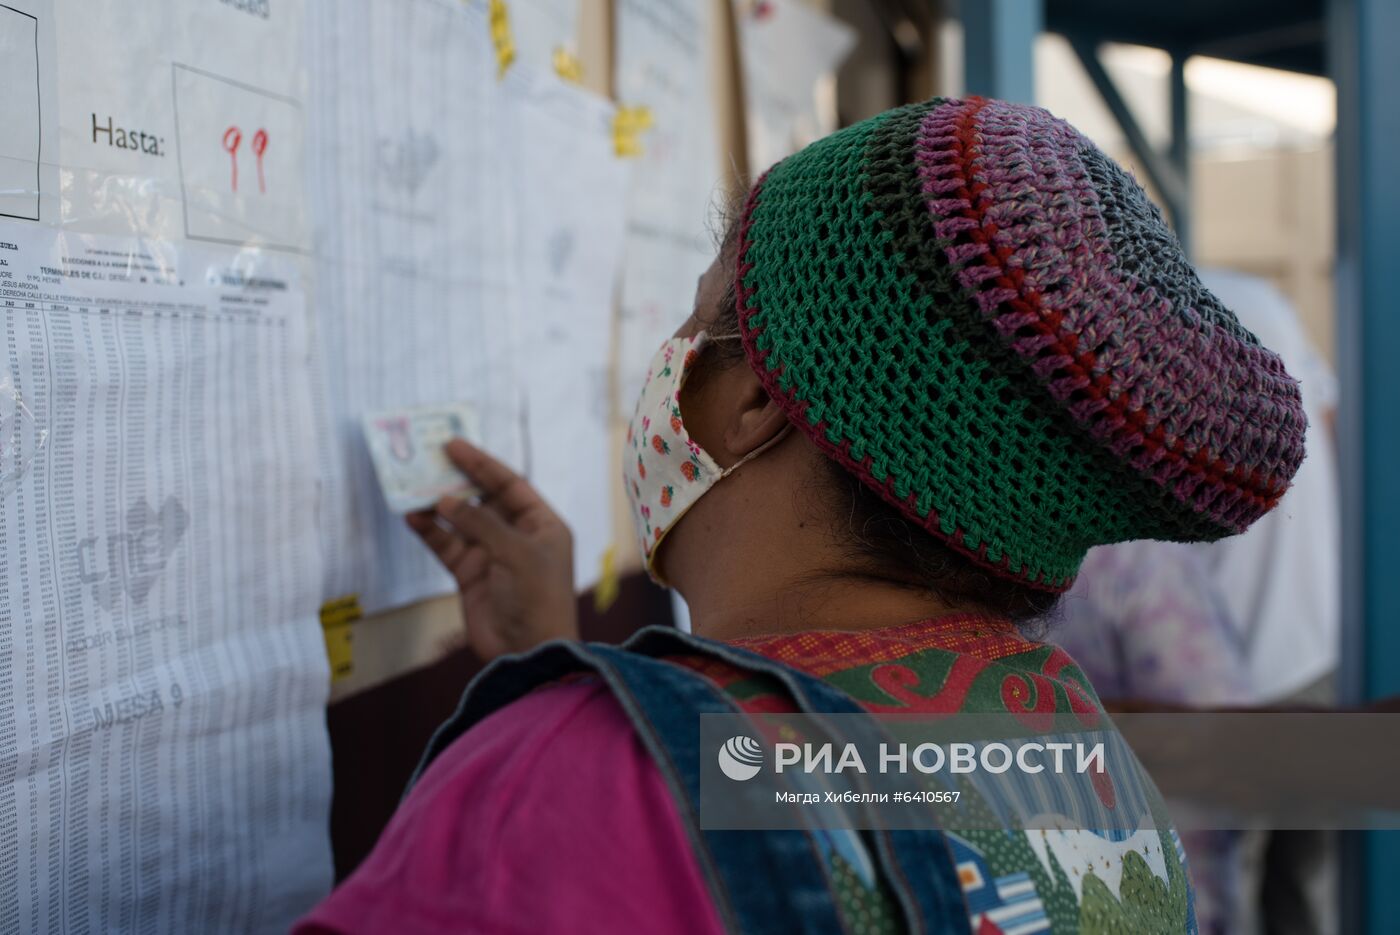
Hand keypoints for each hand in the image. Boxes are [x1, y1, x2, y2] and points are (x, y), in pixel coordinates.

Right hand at [407, 439, 577, 661]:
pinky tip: (413, 517)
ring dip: (438, 505)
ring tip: (413, 487)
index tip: (453, 444)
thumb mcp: (517, 553)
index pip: (510, 484)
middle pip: (482, 498)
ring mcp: (491, 554)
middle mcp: (517, 535)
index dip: (482, 463)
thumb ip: (481, 523)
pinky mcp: (469, 574)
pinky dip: (430, 531)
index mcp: (542, 523)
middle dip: (456, 479)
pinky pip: (446, 545)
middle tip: (427, 458)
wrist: (528, 651)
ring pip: (460, 520)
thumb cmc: (537, 597)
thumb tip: (447, 500)